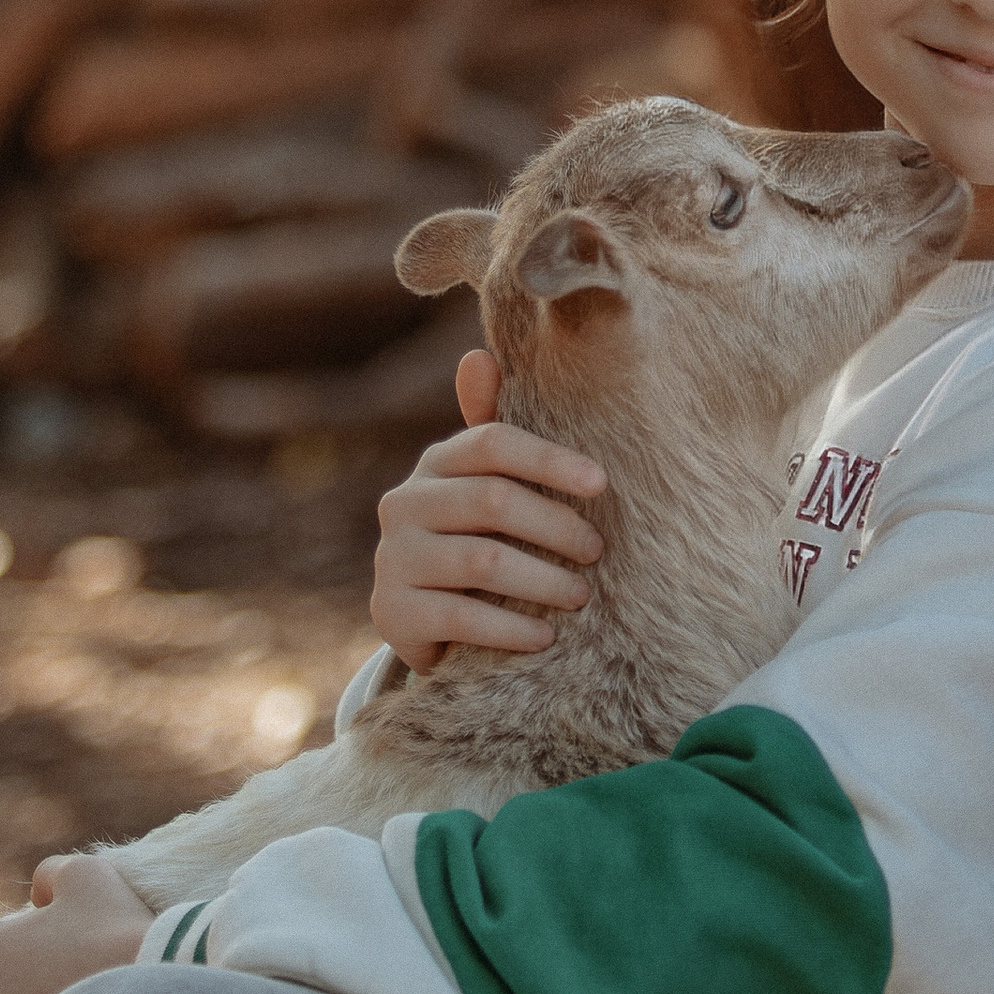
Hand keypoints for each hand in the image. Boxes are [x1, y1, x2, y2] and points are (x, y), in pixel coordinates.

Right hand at [369, 348, 606, 672]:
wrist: (425, 622)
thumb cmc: (477, 540)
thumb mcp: (490, 490)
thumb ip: (500, 437)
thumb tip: (478, 356)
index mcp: (436, 462)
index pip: (492, 442)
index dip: (549, 459)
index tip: (601, 484)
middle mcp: (404, 502)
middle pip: (492, 500)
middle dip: (556, 526)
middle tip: (598, 551)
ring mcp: (393, 557)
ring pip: (481, 559)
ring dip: (542, 579)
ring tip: (581, 596)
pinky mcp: (391, 610)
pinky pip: (460, 614)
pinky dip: (510, 627)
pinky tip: (545, 637)